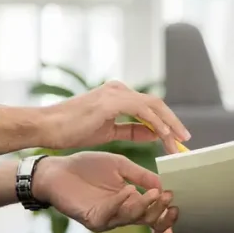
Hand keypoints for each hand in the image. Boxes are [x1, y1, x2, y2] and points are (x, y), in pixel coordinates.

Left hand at [34, 152, 173, 232]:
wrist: (58, 170)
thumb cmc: (87, 167)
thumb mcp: (120, 166)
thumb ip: (141, 175)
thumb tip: (164, 182)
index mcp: (130, 201)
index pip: (153, 209)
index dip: (166, 206)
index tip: (176, 194)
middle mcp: (121, 213)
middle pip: (147, 219)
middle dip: (160, 209)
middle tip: (169, 197)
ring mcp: (107, 218)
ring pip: (132, 218)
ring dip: (145, 206)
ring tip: (154, 193)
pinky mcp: (92, 218)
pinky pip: (110, 215)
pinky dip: (121, 203)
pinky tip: (129, 191)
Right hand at [38, 81, 190, 152]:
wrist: (47, 127)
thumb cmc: (71, 130)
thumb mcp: (107, 131)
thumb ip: (131, 130)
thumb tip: (154, 133)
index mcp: (117, 95)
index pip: (149, 107)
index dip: (166, 122)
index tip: (177, 138)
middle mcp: (118, 90)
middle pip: (156, 104)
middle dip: (173, 123)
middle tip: (186, 141)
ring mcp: (114, 93)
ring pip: (152, 106)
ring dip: (168, 125)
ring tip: (179, 142)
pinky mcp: (110, 101)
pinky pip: (141, 110)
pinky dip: (155, 122)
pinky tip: (163, 135)